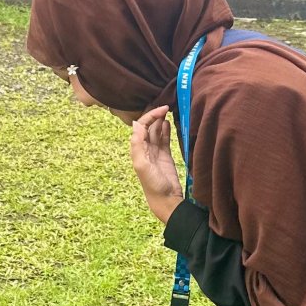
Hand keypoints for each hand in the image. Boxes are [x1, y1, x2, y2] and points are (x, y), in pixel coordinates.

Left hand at [130, 106, 183, 223]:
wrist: (165, 199)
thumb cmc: (152, 184)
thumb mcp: (142, 165)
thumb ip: (138, 145)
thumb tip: (136, 123)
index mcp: (138, 149)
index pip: (141, 126)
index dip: (150, 116)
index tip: (161, 109)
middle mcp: (145, 149)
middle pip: (149, 127)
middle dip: (155, 115)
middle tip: (166, 106)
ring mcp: (155, 152)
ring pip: (157, 131)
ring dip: (160, 121)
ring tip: (168, 110)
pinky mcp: (165, 155)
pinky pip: (164, 139)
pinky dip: (166, 130)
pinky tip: (169, 122)